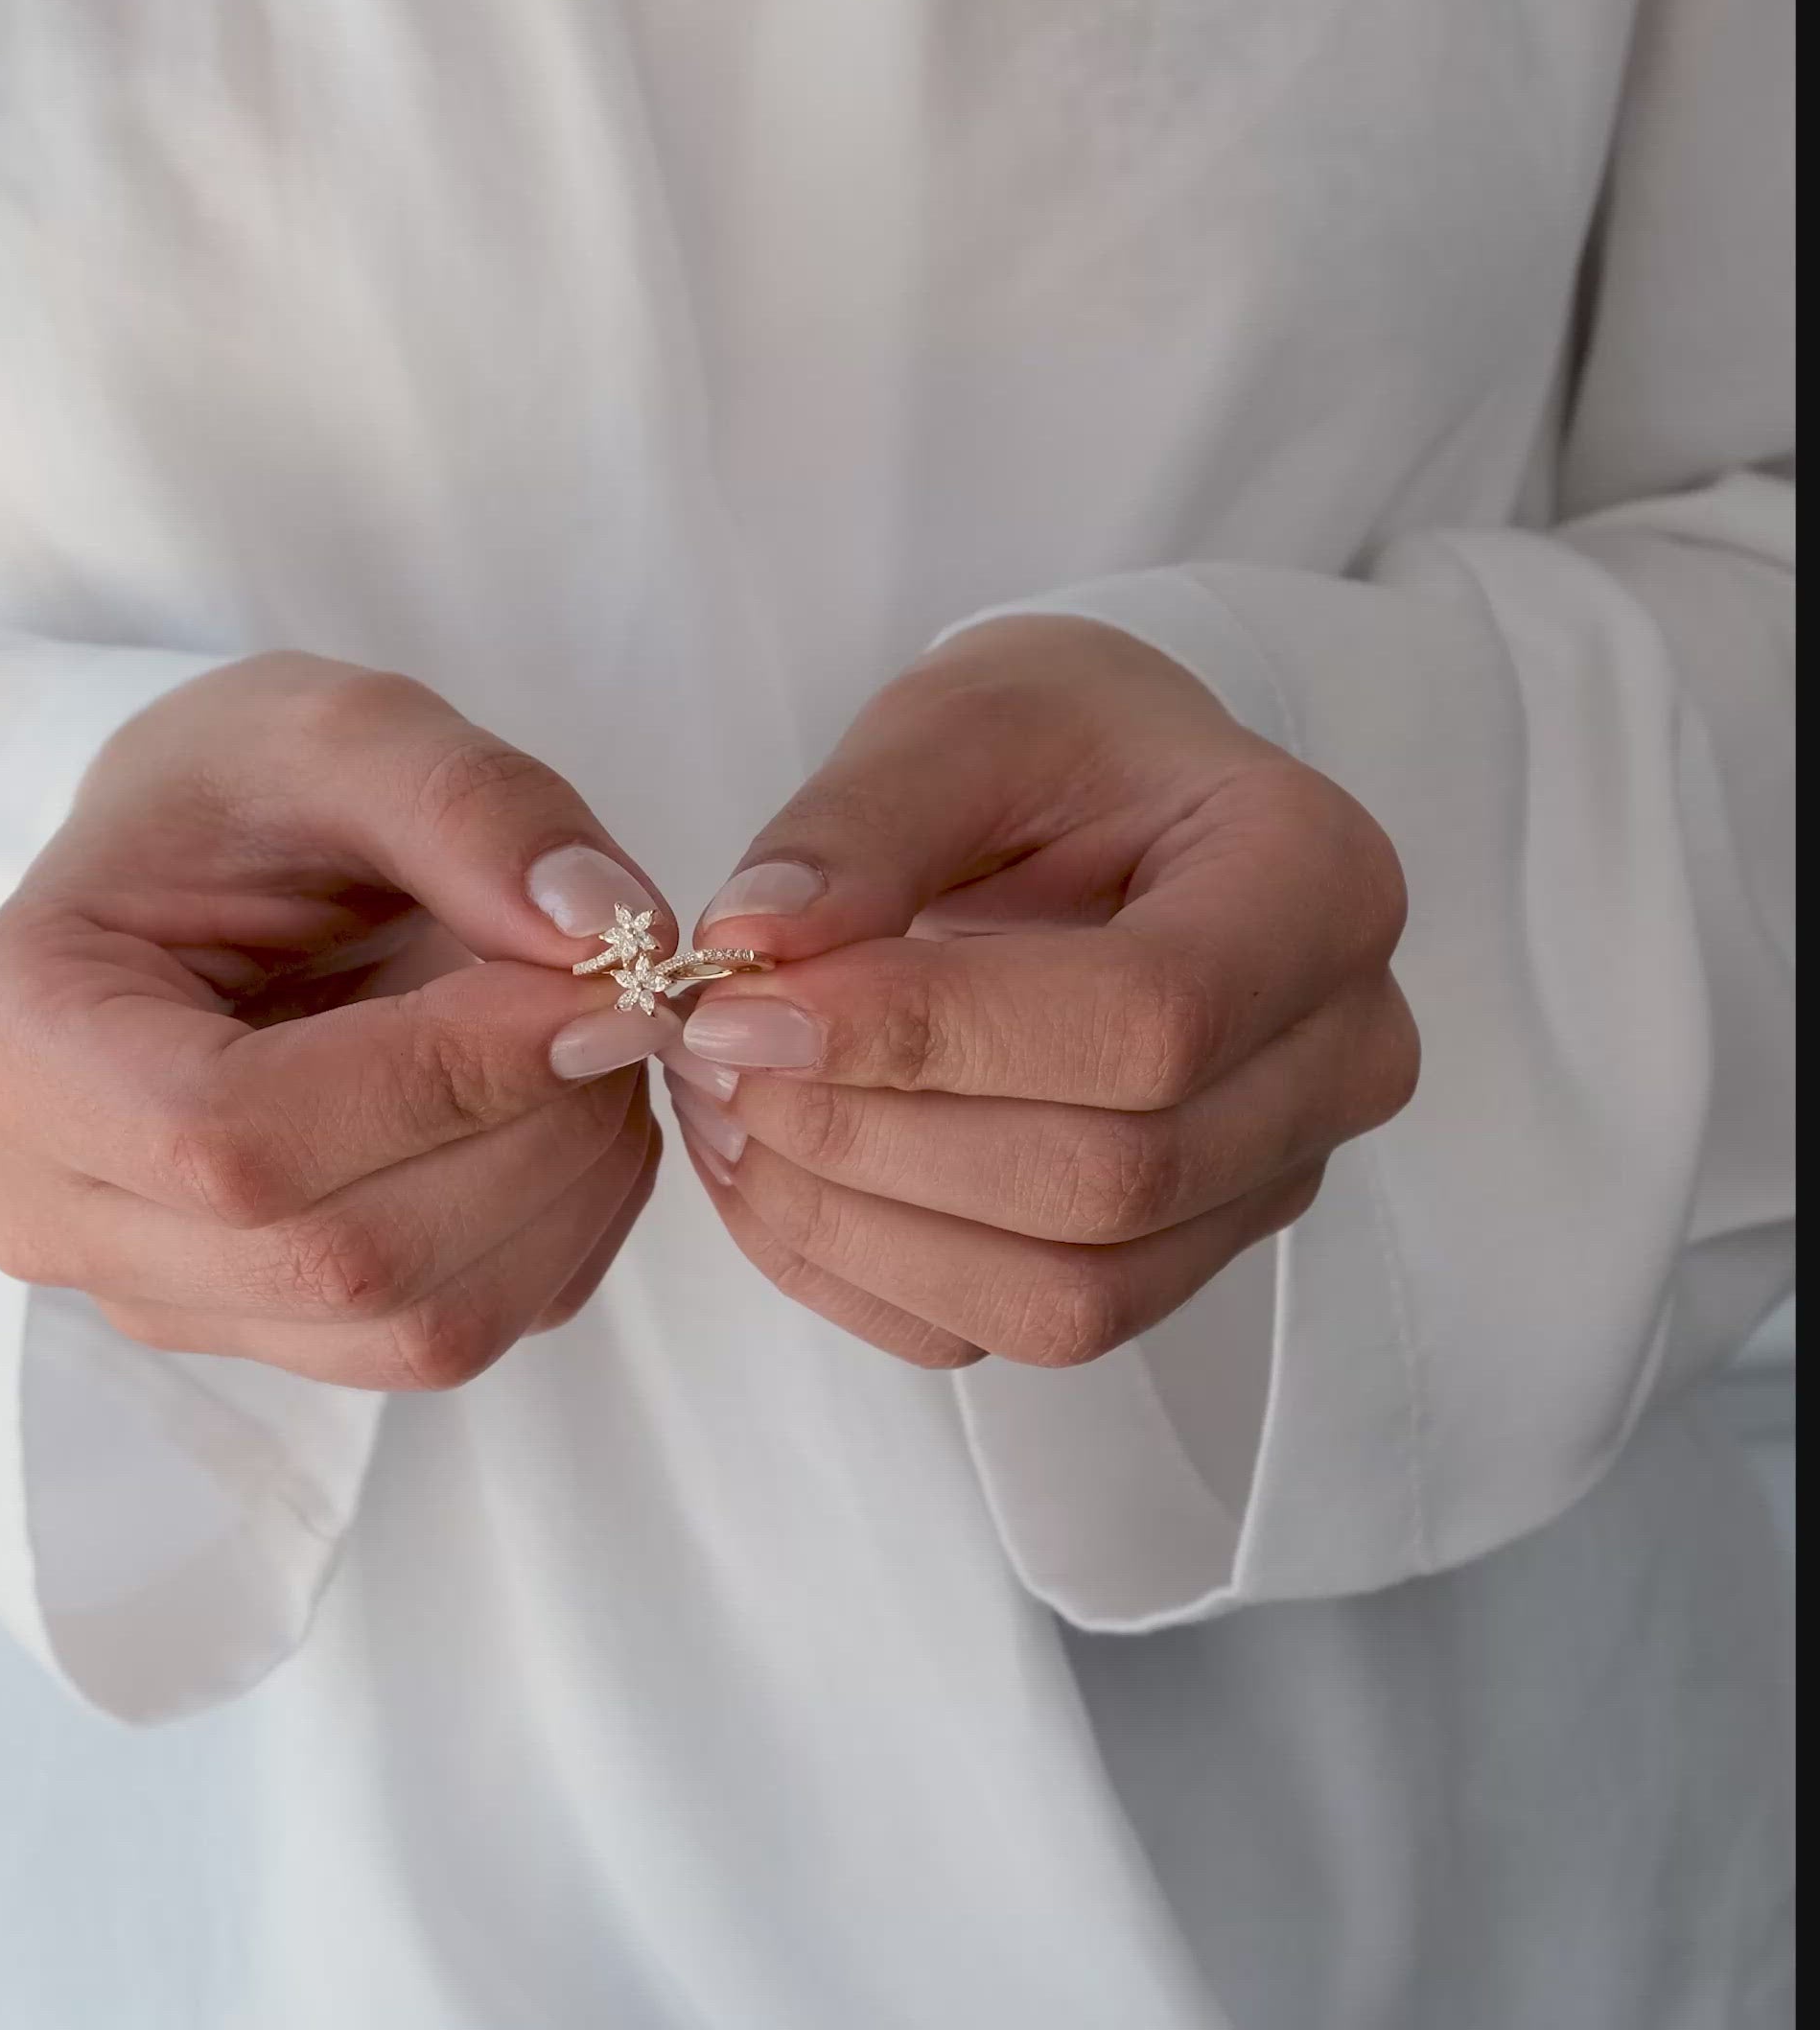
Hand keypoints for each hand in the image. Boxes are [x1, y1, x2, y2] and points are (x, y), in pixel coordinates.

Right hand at [0, 652, 682, 1388]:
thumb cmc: (250, 794)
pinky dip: (570, 1228)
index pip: (235, 1138)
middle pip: (344, 1257)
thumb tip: (601, 930)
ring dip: (571, 1185)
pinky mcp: (289, 1339)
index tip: (601, 986)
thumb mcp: (346, 726)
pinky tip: (567, 1109)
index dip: (451, 1076)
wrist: (225, 872)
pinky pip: (476, 1335)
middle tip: (625, 1000)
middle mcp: (62, 1210)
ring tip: (596, 1040)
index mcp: (18, 1042)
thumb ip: (472, 803)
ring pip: (425, 1328)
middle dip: (538, 1127)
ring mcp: (176, 1297)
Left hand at [663, 618, 1418, 1368]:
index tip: (745, 1008)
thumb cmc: (1055, 745)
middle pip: (1110, 1182)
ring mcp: (1272, 1176)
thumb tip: (750, 953)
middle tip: (712, 1060)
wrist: (1113, 811)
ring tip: (725, 1121)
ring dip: (857, 1227)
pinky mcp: (1182, 1253)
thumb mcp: (957, 721)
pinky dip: (866, 1278)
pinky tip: (770, 1184)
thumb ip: (855, 829)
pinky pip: (1016, 1330)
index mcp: (1319, 884)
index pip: (1150, 1019)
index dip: (929, 1036)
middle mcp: (1339, 1054)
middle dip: (871, 1137)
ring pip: (1068, 1298)